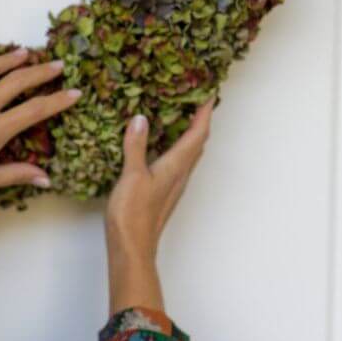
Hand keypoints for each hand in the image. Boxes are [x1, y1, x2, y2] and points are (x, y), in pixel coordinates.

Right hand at [104, 99, 213, 313]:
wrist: (132, 247)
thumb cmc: (133, 214)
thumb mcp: (132, 175)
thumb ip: (136, 146)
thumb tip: (141, 119)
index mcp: (176, 166)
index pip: (197, 134)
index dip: (205, 113)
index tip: (210, 93)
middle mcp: (180, 174)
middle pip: (198, 143)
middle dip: (200, 121)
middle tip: (197, 101)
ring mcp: (173, 185)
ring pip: (189, 154)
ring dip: (190, 134)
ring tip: (182, 117)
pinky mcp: (163, 192)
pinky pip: (177, 163)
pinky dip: (177, 148)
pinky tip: (163, 146)